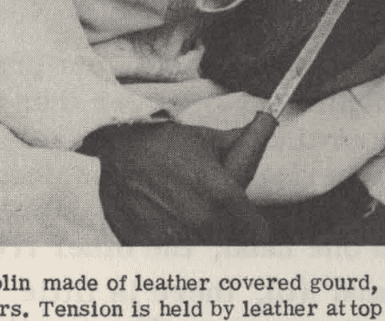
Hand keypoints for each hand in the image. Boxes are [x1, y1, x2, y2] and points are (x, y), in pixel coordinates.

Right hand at [80, 121, 269, 245]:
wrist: (117, 151)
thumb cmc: (164, 143)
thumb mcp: (209, 139)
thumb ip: (245, 142)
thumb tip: (267, 125)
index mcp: (223, 196)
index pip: (259, 234)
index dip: (255, 226)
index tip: (249, 221)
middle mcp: (202, 224)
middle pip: (234, 247)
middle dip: (231, 233)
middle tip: (219, 216)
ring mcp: (175, 242)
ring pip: (205, 255)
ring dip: (205, 242)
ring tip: (190, 217)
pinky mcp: (150, 250)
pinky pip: (174, 258)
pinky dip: (176, 247)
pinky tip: (169, 225)